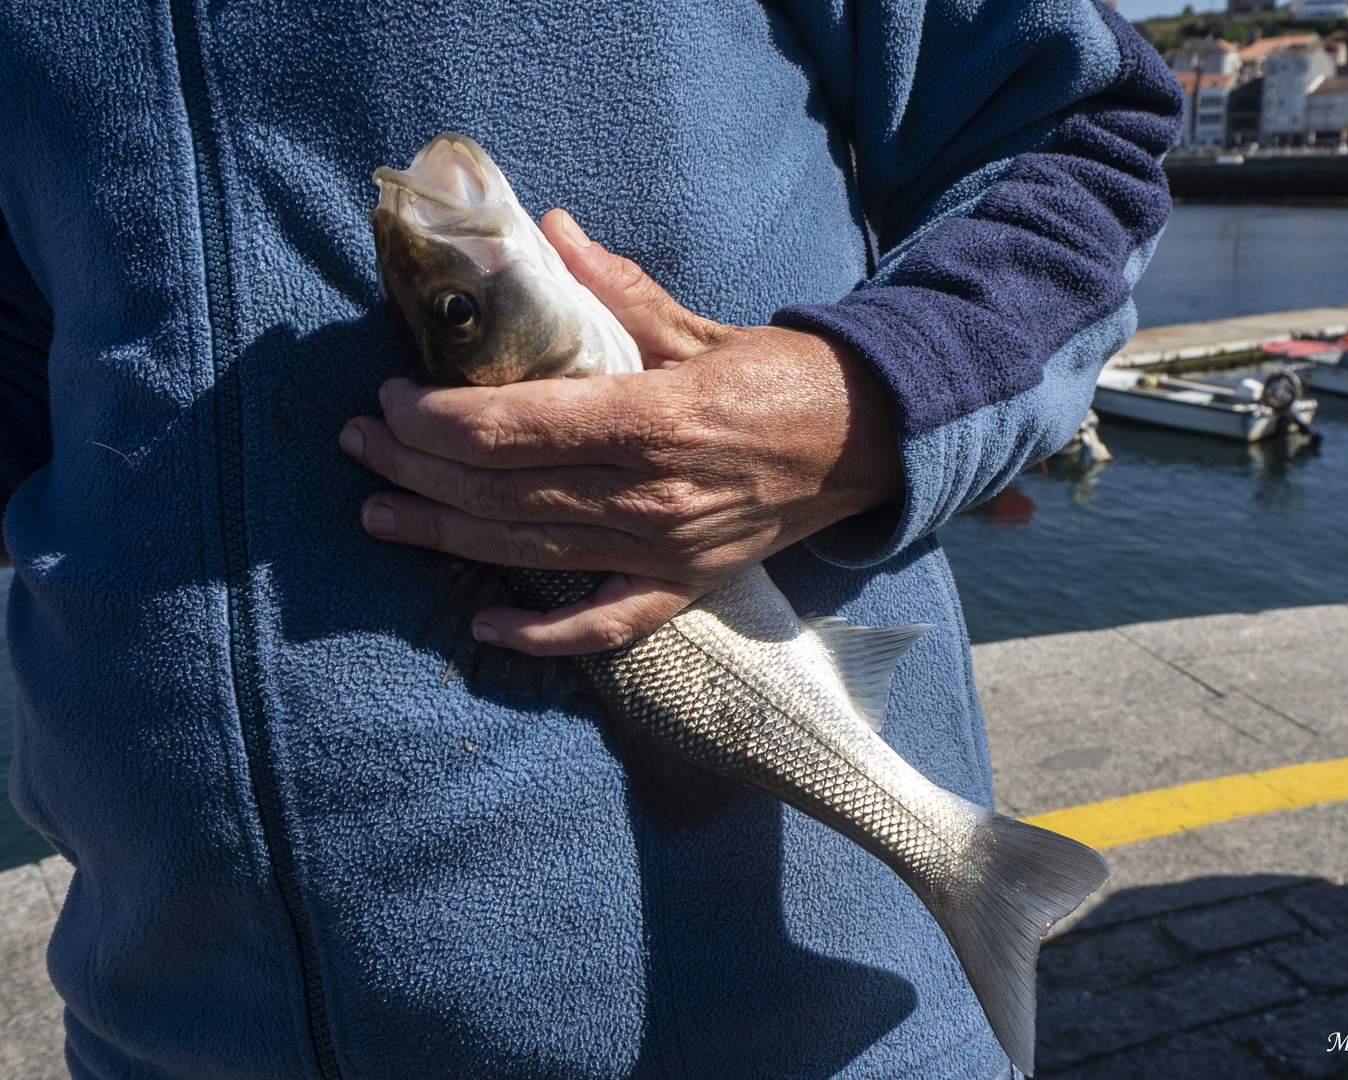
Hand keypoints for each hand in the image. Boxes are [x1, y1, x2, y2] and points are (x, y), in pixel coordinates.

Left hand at [341, 209, 902, 654]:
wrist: (866, 444)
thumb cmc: (782, 378)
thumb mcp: (699, 326)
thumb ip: (615, 289)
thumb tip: (546, 231)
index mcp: (651, 420)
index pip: (512, 429)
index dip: (437, 419)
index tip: (392, 399)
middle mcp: (648, 498)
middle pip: (503, 493)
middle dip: (419, 468)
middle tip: (361, 445)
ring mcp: (664, 552)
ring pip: (529, 553)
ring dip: (445, 535)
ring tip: (378, 513)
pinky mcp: (683, 586)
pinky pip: (602, 626)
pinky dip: (540, 637)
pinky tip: (481, 625)